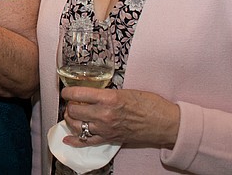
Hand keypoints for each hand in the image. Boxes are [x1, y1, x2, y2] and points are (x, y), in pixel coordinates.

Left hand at [61, 87, 179, 148]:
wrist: (165, 123)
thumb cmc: (150, 104)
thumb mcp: (126, 91)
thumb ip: (107, 92)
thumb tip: (92, 92)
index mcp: (108, 98)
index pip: (78, 94)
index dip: (68, 91)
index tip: (66, 90)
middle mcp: (104, 114)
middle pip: (74, 110)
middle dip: (69, 105)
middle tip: (71, 101)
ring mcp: (105, 129)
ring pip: (76, 125)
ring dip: (70, 119)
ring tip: (72, 114)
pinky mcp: (109, 139)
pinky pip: (86, 141)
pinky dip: (74, 140)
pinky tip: (67, 138)